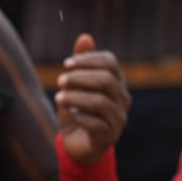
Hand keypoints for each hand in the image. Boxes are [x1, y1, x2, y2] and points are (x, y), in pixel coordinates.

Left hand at [56, 34, 130, 163]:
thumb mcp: (76, 86)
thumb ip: (81, 63)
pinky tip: (70, 114)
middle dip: (80, 78)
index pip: (110, 62)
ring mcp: (118, 119)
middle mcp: (123, 99)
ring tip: (59, 97)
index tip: (66, 64)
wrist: (79, 144)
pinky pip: (95, 124)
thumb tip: (85, 36)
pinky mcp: (109, 137)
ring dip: (75, 97)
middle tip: (60, 81)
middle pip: (106, 80)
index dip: (88, 60)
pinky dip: (80, 117)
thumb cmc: (78, 110)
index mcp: (117, 82)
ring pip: (100, 102)